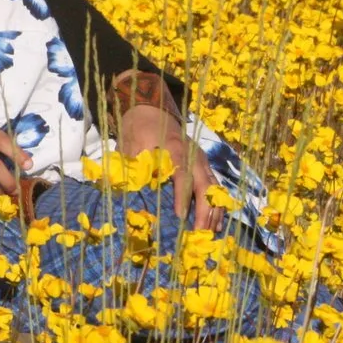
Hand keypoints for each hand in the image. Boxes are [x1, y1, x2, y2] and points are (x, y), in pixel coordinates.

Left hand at [118, 103, 221, 231]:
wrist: (149, 109)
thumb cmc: (138, 128)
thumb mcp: (130, 144)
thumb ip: (131, 166)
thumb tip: (126, 191)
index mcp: (175, 149)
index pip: (183, 176)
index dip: (182, 197)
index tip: (180, 217)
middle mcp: (193, 155)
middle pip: (205, 186)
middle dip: (204, 211)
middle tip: (199, 233)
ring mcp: (200, 159)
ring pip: (214, 188)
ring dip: (213, 211)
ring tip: (210, 233)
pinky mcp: (202, 164)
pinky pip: (214, 187)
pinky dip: (216, 205)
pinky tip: (216, 223)